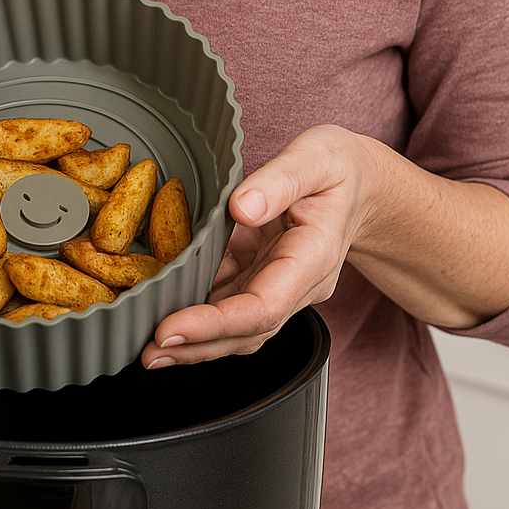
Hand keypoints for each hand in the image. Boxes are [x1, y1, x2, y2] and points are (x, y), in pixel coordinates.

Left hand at [141, 125, 373, 367]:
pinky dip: (196, 315)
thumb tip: (243, 206)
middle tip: (148, 351)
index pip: (263, 307)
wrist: (361, 185)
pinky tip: (163, 315)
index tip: (172, 328)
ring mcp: (278, 286)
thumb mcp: (316, 158)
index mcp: (313, 258)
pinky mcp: (260, 278)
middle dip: (197, 346)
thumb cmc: (339, 170)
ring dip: (193, 342)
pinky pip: (227, 304)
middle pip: (246, 331)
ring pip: (236, 329)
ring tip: (147, 347)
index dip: (216, 324)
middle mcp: (297, 284)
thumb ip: (280, 180)